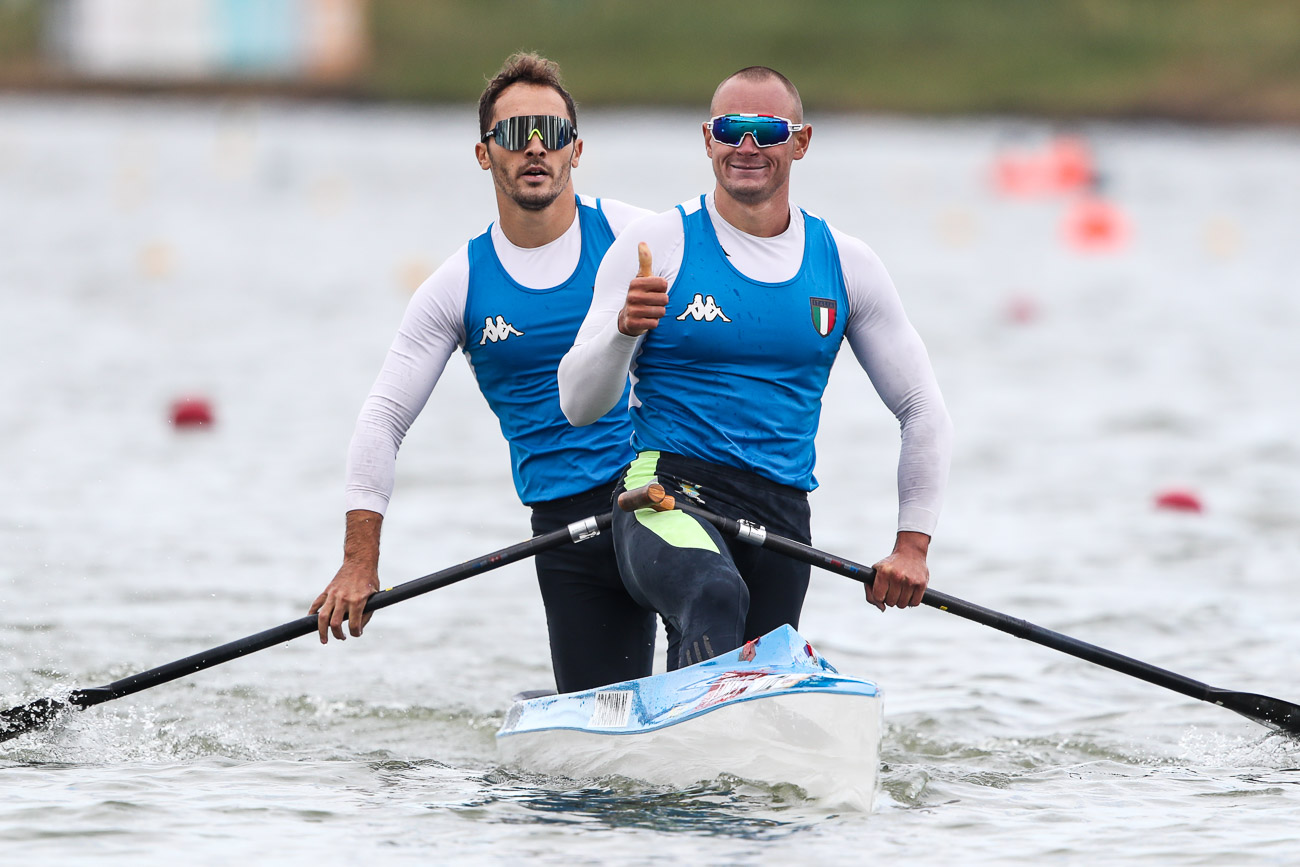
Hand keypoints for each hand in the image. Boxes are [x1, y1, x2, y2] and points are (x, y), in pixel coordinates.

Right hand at [309, 509, 382, 642]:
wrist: (360, 562)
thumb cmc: (369, 580)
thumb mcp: (374, 597)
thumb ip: (367, 613)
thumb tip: (358, 628)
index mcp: (357, 601)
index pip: (354, 625)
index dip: (355, 633)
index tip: (355, 633)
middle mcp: (344, 599)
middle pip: (335, 624)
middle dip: (338, 634)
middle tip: (341, 637)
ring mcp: (333, 594)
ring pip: (322, 617)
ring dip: (322, 631)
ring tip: (324, 639)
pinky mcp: (327, 590)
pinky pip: (316, 604)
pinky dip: (312, 614)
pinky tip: (312, 621)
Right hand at [617, 242, 668, 335]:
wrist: (627, 318)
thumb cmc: (640, 294)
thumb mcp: (642, 277)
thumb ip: (645, 261)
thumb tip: (642, 242)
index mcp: (636, 282)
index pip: (664, 284)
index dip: (663, 288)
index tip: (654, 290)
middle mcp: (632, 295)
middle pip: (664, 299)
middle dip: (662, 302)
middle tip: (652, 302)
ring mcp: (632, 310)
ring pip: (661, 312)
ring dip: (658, 313)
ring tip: (649, 311)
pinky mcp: (634, 323)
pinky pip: (655, 323)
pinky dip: (653, 322)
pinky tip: (645, 320)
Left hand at [866, 531, 930, 610]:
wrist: (910, 552)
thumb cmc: (890, 565)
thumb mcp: (876, 572)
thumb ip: (871, 591)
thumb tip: (882, 608)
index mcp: (884, 572)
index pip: (878, 597)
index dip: (879, 597)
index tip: (882, 592)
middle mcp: (897, 576)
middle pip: (890, 602)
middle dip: (890, 598)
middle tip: (893, 589)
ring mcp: (910, 581)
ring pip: (902, 604)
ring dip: (901, 600)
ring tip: (901, 590)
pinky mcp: (921, 584)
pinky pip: (914, 603)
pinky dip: (911, 601)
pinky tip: (909, 592)